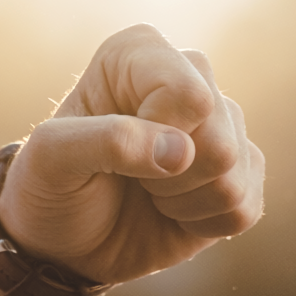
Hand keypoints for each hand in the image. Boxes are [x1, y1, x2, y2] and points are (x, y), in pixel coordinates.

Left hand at [0, 25, 263, 285]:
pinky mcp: (242, 172)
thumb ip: (105, 141)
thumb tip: (180, 150)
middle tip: (127, 176)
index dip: (155, 134)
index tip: (112, 146)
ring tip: (145, 191)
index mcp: (136, 54)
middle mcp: (187, 77)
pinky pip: (245, 208)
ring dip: (181, 201)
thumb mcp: (52, 159)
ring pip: (234, 173)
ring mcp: (221, 125)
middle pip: (219, 137)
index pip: (188, 95)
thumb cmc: (50, 186)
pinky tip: (170, 211)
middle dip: (169, 175)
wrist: (64, 241)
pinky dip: (201, 224)